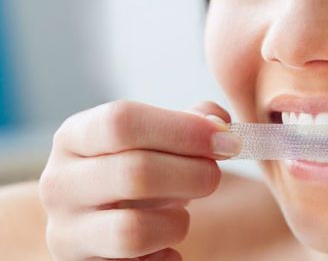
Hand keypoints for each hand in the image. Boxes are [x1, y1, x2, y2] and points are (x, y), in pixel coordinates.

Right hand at [39, 101, 241, 259]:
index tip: (225, 139)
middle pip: (134, 173)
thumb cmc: (137, 169)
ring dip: (177, 223)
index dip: (183, 130)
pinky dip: (165, 257)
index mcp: (75, 137)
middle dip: (194, 174)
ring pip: (134, 230)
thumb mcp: (156, 138)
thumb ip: (191, 122)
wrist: (104, 217)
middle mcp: (60, 183)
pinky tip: (166, 245)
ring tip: (180, 215)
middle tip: (214, 176)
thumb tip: (219, 125)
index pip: (122, 122)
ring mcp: (67, 232)